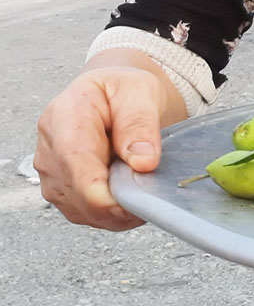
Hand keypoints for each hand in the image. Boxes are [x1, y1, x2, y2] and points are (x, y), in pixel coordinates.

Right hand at [35, 59, 179, 230]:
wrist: (111, 96)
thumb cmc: (122, 91)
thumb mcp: (140, 90)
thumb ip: (140, 123)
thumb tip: (143, 161)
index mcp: (64, 116)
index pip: (77, 165)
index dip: (105, 191)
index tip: (136, 199)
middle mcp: (49, 148)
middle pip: (79, 194)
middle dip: (119, 200)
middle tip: (151, 189)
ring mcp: (52, 174)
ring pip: (83, 211)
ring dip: (117, 210)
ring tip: (143, 186)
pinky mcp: (62, 191)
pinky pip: (87, 215)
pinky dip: (112, 214)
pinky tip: (131, 196)